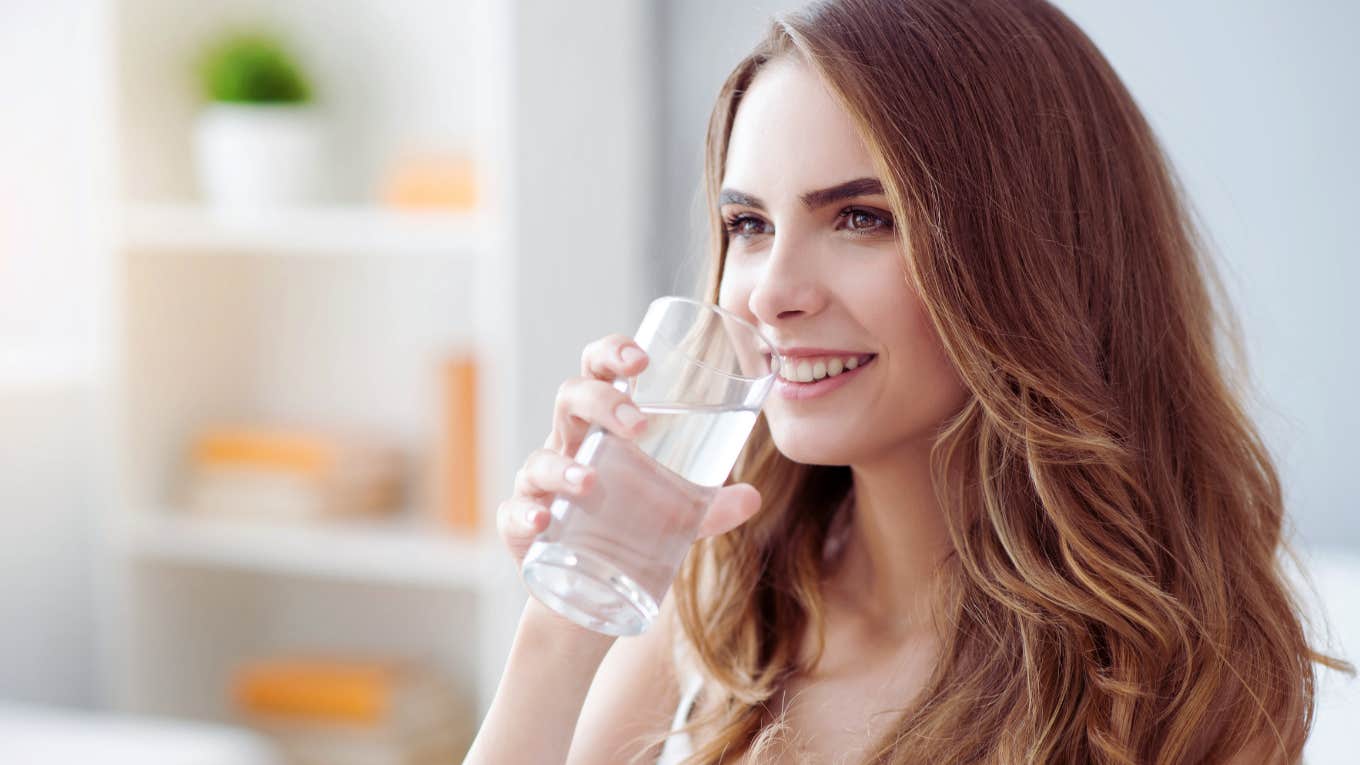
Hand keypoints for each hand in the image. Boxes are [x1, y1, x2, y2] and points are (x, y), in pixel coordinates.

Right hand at [495, 333, 763, 567]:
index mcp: (601, 427)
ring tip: (590, 482)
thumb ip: (710, 507)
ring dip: (563, 466)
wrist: (589, 594)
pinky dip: (525, 513)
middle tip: (639, 424)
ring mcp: (540, 486)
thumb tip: (752, 497)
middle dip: (600, 401)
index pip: (598, 371)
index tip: (642, 358)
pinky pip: (513, 513)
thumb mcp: (675, 516)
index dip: (612, 354)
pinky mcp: (522, 529)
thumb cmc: (629, 530)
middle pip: (569, 399)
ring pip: (539, 459)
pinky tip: (543, 520)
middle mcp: (567, 447)